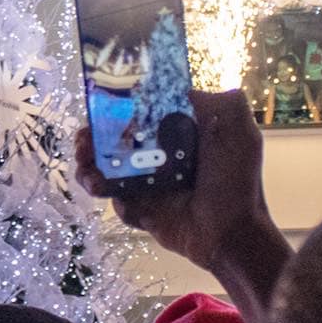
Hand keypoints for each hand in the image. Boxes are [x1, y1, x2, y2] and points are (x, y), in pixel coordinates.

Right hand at [75, 89, 290, 322]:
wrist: (230, 233)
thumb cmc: (234, 179)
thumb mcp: (239, 129)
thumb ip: (223, 101)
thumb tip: (188, 89)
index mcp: (178, 132)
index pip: (139, 112)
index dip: (116, 108)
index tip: (100, 109)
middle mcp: (160, 155)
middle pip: (114, 140)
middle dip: (91, 138)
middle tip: (83, 144)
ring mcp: (148, 183)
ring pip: (107, 170)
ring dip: (90, 168)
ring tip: (87, 172)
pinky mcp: (142, 210)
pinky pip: (117, 201)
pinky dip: (114, 199)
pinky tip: (117, 198)